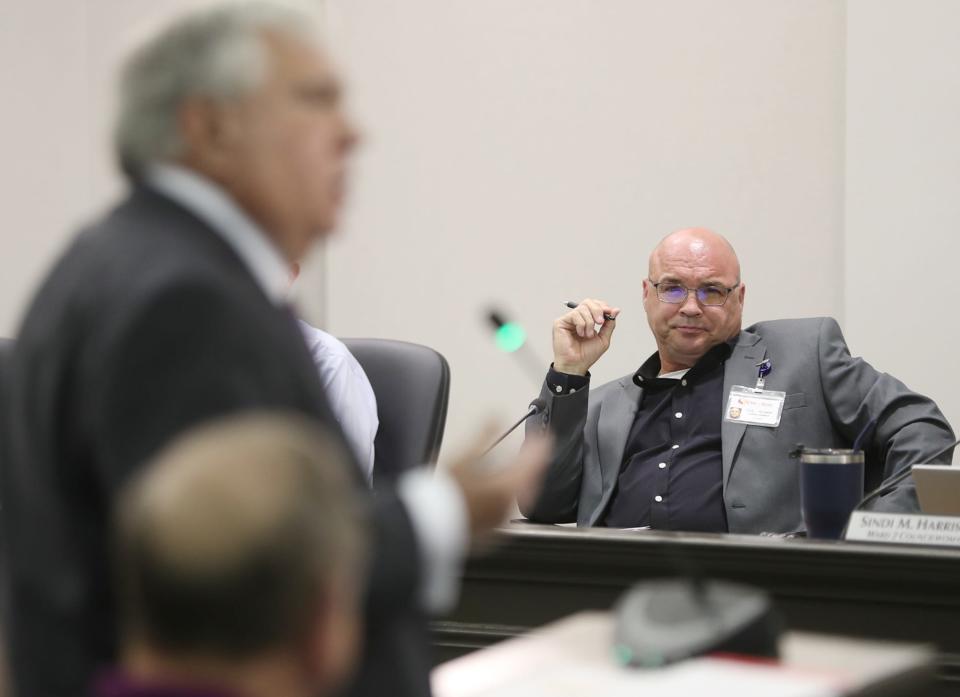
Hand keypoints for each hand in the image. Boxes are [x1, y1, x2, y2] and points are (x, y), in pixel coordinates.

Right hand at [447, 425, 550, 543]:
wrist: (426, 527)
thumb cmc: (444, 494)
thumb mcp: (463, 457)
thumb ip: (484, 435)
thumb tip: (496, 415)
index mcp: (507, 487)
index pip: (534, 462)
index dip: (541, 445)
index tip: (545, 435)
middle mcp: (508, 507)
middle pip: (529, 481)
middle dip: (531, 464)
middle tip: (530, 450)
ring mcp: (499, 522)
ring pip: (517, 496)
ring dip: (518, 480)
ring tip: (512, 468)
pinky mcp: (489, 533)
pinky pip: (504, 510)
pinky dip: (504, 496)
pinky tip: (493, 491)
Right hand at [552, 298, 619, 374]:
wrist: (577, 364)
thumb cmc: (587, 355)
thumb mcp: (603, 338)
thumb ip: (609, 324)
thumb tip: (615, 310)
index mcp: (587, 320)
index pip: (595, 305)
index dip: (602, 306)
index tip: (609, 312)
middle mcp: (577, 318)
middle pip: (588, 302)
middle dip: (597, 310)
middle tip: (600, 322)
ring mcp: (568, 319)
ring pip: (582, 308)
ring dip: (589, 323)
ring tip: (587, 335)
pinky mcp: (560, 322)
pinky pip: (574, 315)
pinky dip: (581, 324)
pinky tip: (580, 334)